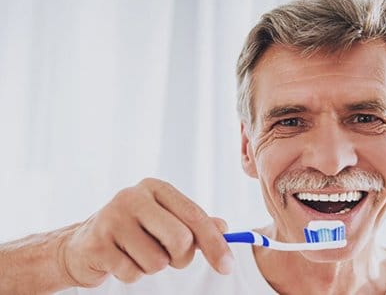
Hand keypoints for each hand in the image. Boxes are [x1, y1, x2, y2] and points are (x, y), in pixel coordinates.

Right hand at [58, 178, 233, 286]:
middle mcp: (132, 196)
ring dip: (153, 266)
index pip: (194, 215)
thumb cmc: (133, 232)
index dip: (215, 243)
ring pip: (158, 262)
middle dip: (181, 258)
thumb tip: (224, 228)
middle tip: (169, 257)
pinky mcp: (96, 244)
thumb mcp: (165, 220)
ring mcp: (111, 218)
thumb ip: (194, 223)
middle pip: (180, 239)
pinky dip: (132, 274)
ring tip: (137, 254)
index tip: (227, 266)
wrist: (82, 245)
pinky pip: (133, 273)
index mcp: (155, 188)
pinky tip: (119, 260)